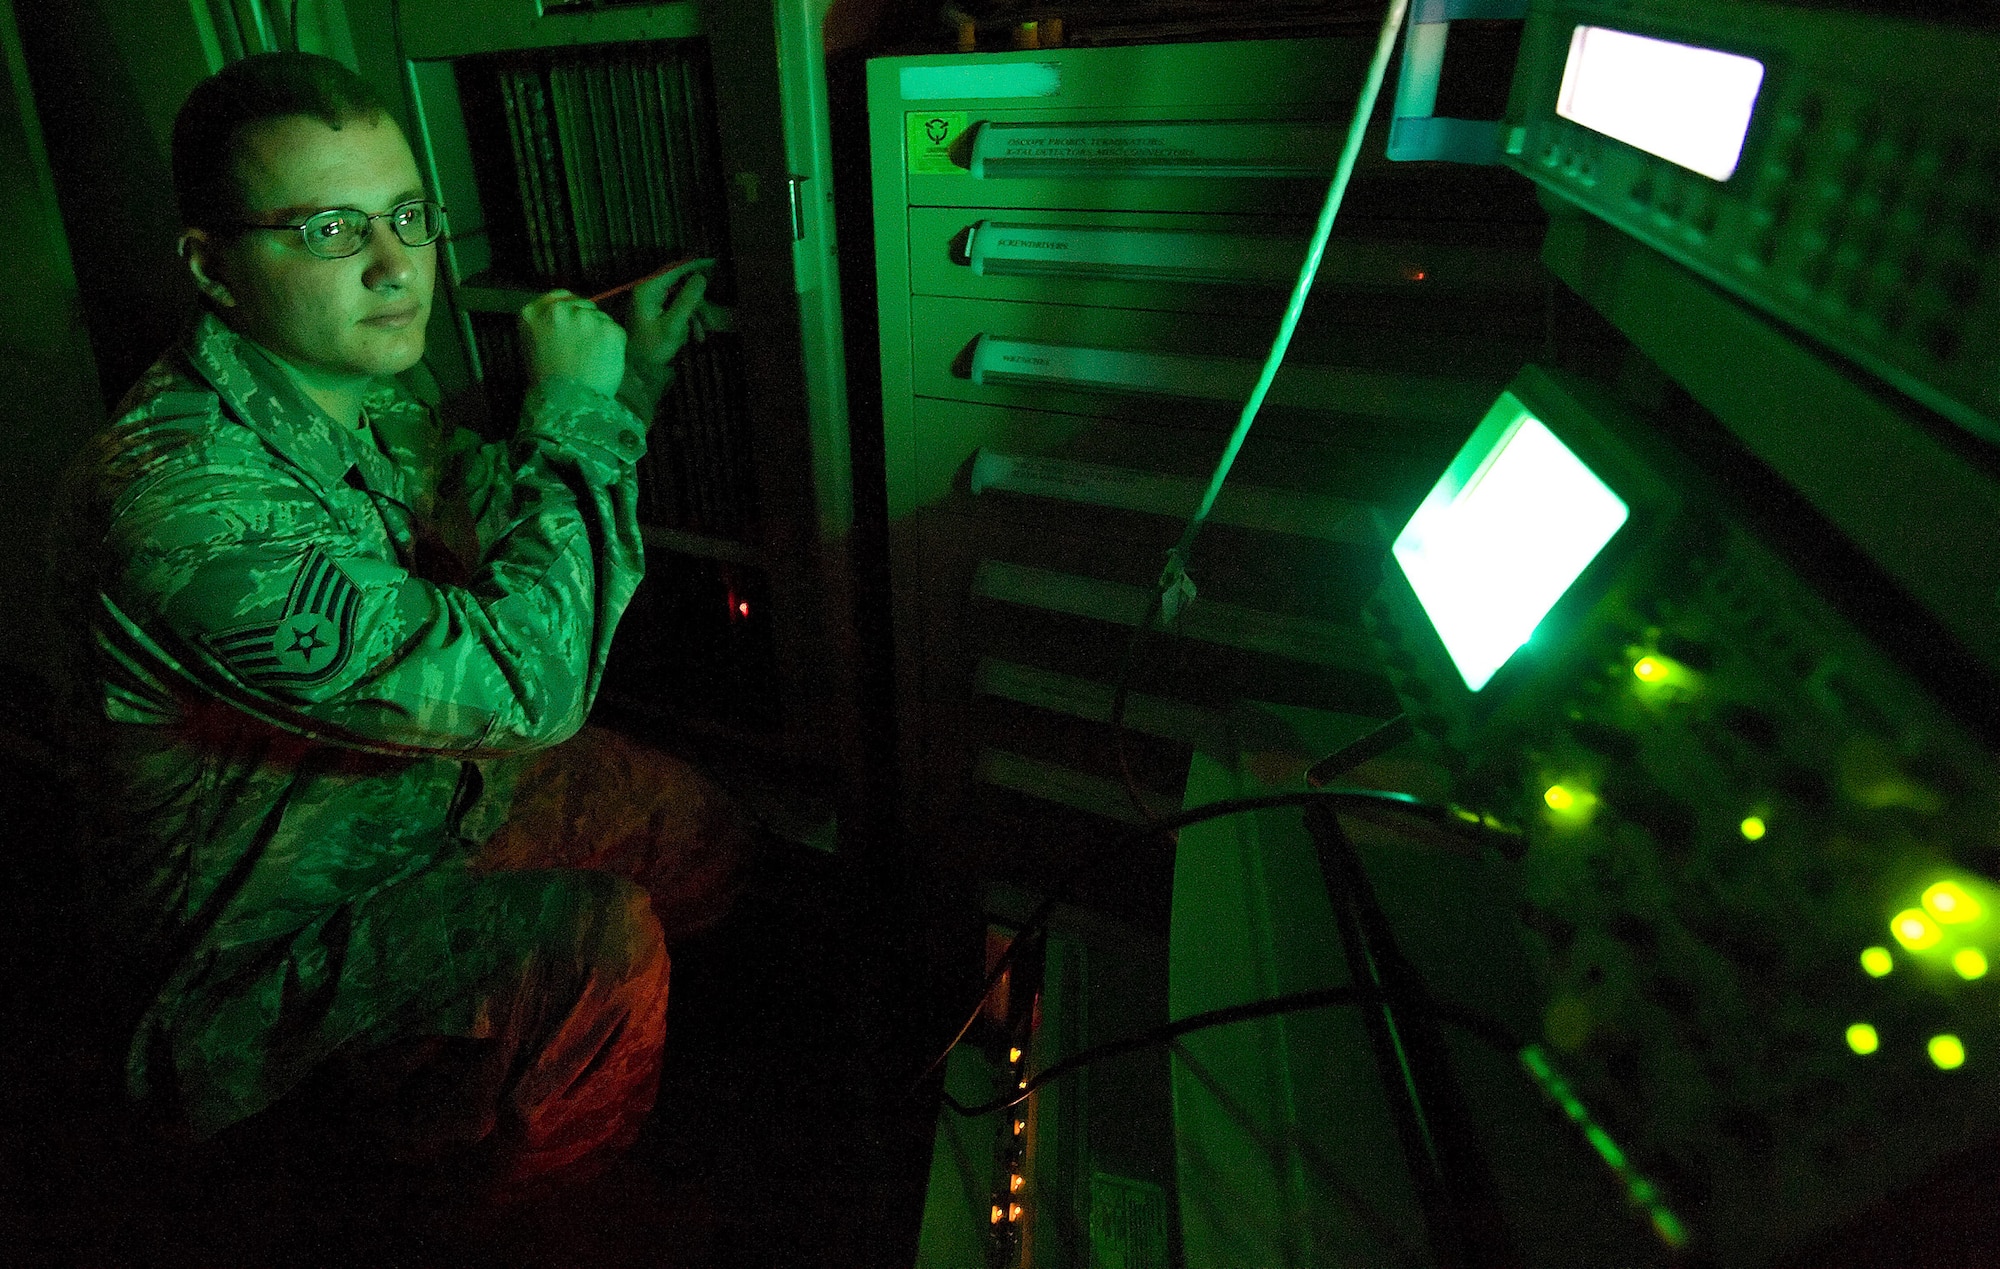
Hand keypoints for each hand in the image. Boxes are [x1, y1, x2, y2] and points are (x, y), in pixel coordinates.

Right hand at [519, 290, 626, 399]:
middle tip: (585, 345)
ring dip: (600, 331)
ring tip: (594, 357)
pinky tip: (604, 360)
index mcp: (532, 314)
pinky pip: (615, 330)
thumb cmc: (547, 384)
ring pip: (600, 316)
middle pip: (581, 304)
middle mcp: (559, 310)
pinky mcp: (610, 329)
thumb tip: (564, 318)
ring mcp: (586, 318)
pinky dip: (614, 344)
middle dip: (585, 320)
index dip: (569, 308)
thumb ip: (544, 326)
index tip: (574, 322)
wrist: (569, 404)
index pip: (557, 296)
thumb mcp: (531, 349)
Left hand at [624, 260, 712, 374]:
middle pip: (681, 284)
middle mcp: (649, 289)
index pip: (675, 269)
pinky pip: (678, 306)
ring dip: (695, 314)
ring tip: (701, 335)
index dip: (696, 265)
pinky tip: (695, 335)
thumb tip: (702, 277)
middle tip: (711, 317)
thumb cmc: (653, 348)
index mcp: (649, 289)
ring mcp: (652, 298)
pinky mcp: (656, 308)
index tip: (715, 263)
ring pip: (682, 297)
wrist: (638, 367)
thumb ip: (687, 301)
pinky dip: (689, 319)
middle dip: (698, 301)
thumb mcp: (673, 326)